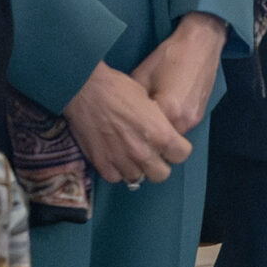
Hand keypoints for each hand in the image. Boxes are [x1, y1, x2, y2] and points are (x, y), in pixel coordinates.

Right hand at [64, 61, 190, 184]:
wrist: (85, 89)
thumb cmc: (117, 88)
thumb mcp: (149, 101)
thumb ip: (158, 123)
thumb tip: (161, 132)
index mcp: (160, 133)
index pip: (181, 155)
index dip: (177, 149)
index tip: (171, 145)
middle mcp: (143, 152)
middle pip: (161, 174)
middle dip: (158, 164)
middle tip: (151, 153)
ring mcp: (121, 160)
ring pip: (137, 178)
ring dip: (136, 168)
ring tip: (129, 154)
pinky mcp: (101, 164)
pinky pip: (115, 177)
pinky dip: (116, 170)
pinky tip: (114, 156)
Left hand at [132, 13, 228, 134]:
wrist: (199, 44)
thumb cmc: (168, 57)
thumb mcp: (140, 76)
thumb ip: (133, 102)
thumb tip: (124, 118)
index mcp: (167, 110)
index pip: (145, 136)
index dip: (132, 134)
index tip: (122, 130)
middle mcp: (183, 120)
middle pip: (159, 142)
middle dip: (147, 138)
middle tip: (133, 130)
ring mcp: (194, 120)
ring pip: (171, 138)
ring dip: (159, 134)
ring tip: (147, 121)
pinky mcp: (200, 116)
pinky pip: (181, 129)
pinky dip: (170, 126)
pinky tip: (162, 114)